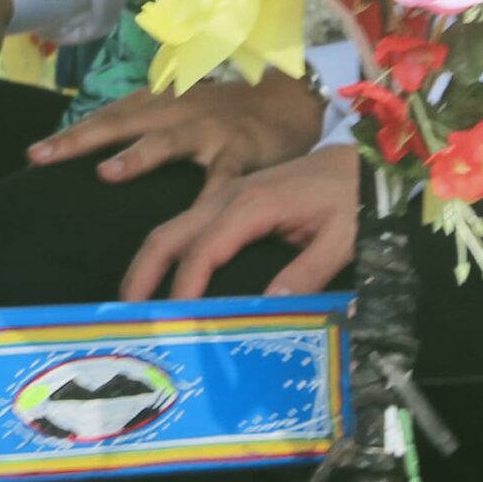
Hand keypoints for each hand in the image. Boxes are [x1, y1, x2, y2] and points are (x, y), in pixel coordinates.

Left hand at [27, 70, 325, 184]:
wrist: (289, 99)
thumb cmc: (225, 114)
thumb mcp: (180, 113)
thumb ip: (145, 133)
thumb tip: (100, 163)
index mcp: (159, 104)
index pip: (108, 116)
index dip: (71, 134)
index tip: (33, 155)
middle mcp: (178, 111)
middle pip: (123, 122)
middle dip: (81, 139)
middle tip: (42, 157)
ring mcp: (210, 130)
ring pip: (169, 141)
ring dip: (138, 154)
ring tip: (107, 171)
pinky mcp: (242, 151)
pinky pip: (223, 178)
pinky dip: (209, 199)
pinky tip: (196, 220)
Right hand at [120, 145, 359, 301]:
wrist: (355, 161)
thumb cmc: (349, 199)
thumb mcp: (341, 239)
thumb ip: (307, 273)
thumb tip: (267, 307)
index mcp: (252, 204)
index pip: (204, 249)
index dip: (184, 286)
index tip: (171, 320)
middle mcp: (228, 196)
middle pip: (170, 233)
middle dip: (143, 272)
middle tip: (126, 313)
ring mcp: (225, 194)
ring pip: (172, 227)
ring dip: (148, 262)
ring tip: (135, 302)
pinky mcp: (228, 198)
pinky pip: (187, 225)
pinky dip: (166, 251)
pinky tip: (161, 276)